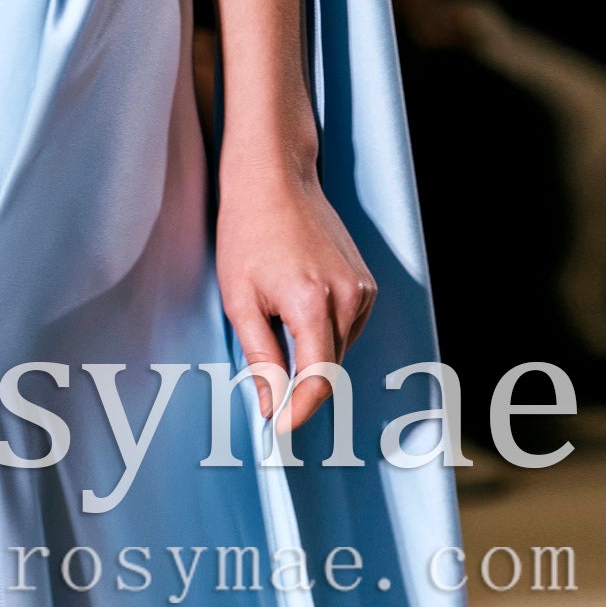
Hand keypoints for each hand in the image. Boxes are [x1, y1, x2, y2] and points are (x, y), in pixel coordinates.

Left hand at [214, 152, 376, 437]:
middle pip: (329, 366)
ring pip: (339, 348)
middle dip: (300, 382)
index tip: (280, 427)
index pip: (317, 380)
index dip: (299, 410)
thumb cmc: (248, 232)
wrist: (274, 178)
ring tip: (276, 321)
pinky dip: (324, 332)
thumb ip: (260, 357)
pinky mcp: (365, 282)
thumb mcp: (240, 299)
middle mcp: (347, 298)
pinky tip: (296, 308)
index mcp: (313, 304)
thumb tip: (271, 404)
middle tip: (268, 385)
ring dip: (312, 354)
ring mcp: (361, 289)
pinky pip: (347, 326)